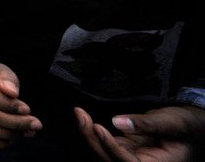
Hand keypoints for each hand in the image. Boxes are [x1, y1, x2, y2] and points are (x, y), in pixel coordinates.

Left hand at [76, 105, 204, 161]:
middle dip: (92, 139)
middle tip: (81, 115)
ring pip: (103, 153)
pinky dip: (92, 132)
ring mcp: (131, 158)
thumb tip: (117, 122)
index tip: (98, 128)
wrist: (191, 127)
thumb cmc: (186, 126)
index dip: (111, 148)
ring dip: (88, 135)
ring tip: (80, 114)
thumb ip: (146, 124)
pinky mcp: (124, 150)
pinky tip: (84, 117)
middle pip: (110, 160)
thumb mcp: (171, 123)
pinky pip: (104, 145)